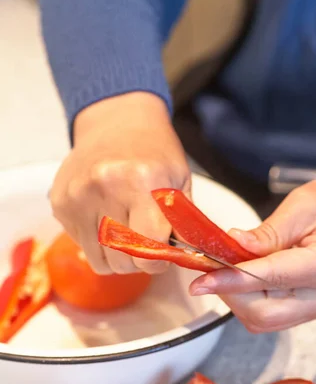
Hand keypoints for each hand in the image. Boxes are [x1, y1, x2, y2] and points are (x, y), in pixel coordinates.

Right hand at [50, 92, 190, 273]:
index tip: (164, 254)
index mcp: (139, 181)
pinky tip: (108, 220)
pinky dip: (98, 244)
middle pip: (121, 260)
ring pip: (99, 261)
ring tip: (128, 234)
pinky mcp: (60, 204)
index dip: (159, 260)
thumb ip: (184, 224)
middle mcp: (103, 188)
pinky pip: (82, 246)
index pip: (147, 248)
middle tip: (147, 245)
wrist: (116, 121)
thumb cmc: (154, 151)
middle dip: (138, 262)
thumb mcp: (181, 181)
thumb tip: (187, 260)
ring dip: (117, 258)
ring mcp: (77, 197)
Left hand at [190, 174, 315, 332]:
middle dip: (231, 294)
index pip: (272, 279)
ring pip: (267, 321)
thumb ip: (266, 234)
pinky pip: (275, 316)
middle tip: (211, 270)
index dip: (231, 280)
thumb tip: (229, 249)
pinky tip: (244, 278)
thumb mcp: (302, 206)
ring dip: (238, 299)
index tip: (200, 281)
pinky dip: (252, 300)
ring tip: (227, 270)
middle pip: (266, 315)